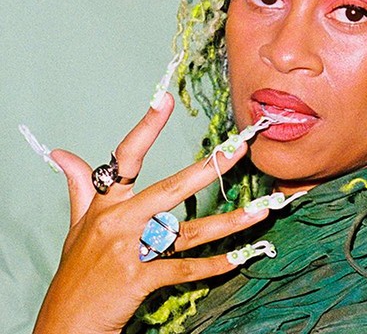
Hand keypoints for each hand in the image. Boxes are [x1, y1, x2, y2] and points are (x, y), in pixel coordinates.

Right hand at [34, 94, 268, 333]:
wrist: (64, 325)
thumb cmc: (76, 272)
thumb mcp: (76, 225)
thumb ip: (78, 186)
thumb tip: (61, 154)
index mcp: (105, 204)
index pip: (126, 157)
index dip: (146, 127)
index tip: (165, 99)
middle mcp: (119, 222)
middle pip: (170, 189)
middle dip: (208, 168)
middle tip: (239, 148)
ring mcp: (131, 252)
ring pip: (189, 232)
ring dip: (229, 222)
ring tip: (261, 209)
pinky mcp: (140, 281)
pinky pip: (185, 269)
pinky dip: (215, 265)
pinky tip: (241, 257)